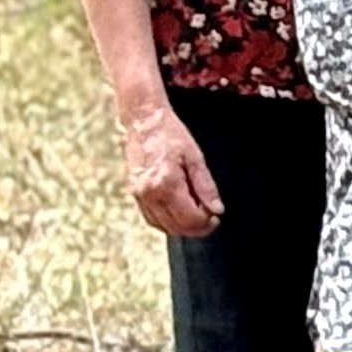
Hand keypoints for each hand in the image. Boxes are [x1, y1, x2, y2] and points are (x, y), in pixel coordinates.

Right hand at [118, 107, 224, 238]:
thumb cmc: (170, 135)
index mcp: (166, 183)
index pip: (189, 218)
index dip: (206, 222)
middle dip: (197, 228)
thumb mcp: (196, 158)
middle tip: (211, 219)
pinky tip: (180, 214)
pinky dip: (167, 222)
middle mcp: (149, 193)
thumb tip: (216, 209)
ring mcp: (139, 195)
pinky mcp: (135, 193)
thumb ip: (206, 187)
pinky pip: (151, 218)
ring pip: (163, 226)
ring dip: (183, 227)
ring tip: (198, 216)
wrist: (144, 123)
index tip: (217, 217)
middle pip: (176, 226)